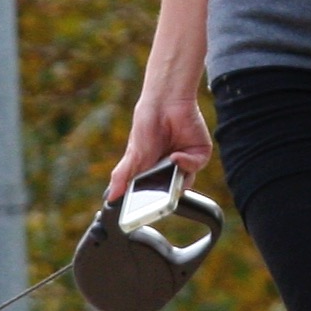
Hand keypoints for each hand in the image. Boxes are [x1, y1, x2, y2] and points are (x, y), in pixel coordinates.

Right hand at [106, 84, 213, 204]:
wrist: (164, 101)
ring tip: (163, 169)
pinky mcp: (199, 154)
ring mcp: (186, 161)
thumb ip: (123, 177)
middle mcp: (170, 169)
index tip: (142, 210)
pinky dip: (185, 164)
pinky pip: (194, 166)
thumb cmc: (146, 124)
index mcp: (153, 171)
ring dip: (175, 180)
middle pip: (169, 192)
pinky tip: (174, 156)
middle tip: (155, 197)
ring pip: (184, 183)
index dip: (149, 202)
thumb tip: (110, 198)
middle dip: (163, 195)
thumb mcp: (132, 155)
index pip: (153, 194)